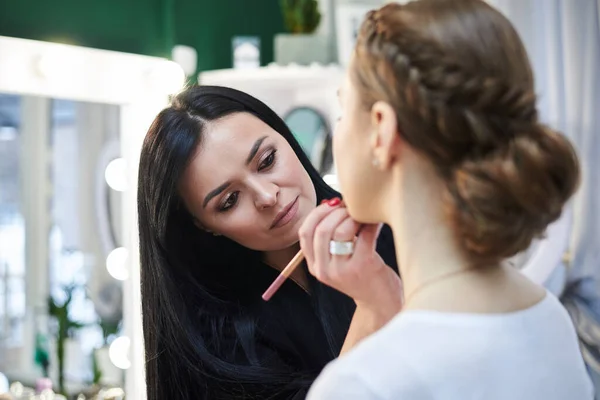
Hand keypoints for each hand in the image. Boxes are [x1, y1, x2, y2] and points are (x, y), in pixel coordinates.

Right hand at [298, 199, 402, 314]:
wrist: (380, 303)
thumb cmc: (361, 275)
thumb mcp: (337, 261)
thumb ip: (330, 238)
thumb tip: (331, 203)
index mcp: (314, 266)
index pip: (305, 233)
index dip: (317, 213)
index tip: (332, 205)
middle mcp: (324, 270)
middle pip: (321, 229)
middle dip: (336, 212)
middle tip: (351, 208)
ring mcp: (343, 270)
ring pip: (340, 231)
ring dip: (352, 216)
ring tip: (363, 216)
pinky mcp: (364, 266)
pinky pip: (364, 235)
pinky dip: (371, 223)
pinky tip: (377, 220)